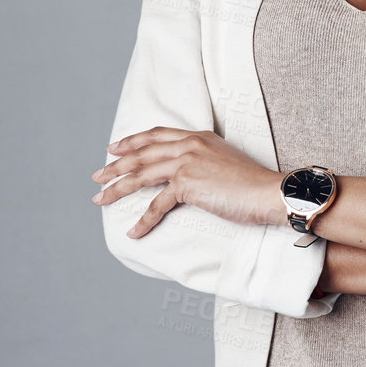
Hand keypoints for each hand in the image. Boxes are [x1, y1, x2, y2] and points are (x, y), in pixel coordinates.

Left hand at [93, 126, 283, 238]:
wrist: (267, 192)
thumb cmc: (252, 183)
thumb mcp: (224, 160)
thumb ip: (203, 160)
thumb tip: (185, 175)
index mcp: (197, 136)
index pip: (157, 134)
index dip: (133, 140)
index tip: (115, 148)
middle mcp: (189, 145)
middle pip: (142, 153)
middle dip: (116, 166)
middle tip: (97, 175)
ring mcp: (186, 162)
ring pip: (141, 175)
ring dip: (117, 188)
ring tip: (100, 199)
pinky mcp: (187, 184)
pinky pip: (156, 204)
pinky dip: (143, 220)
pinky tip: (133, 232)